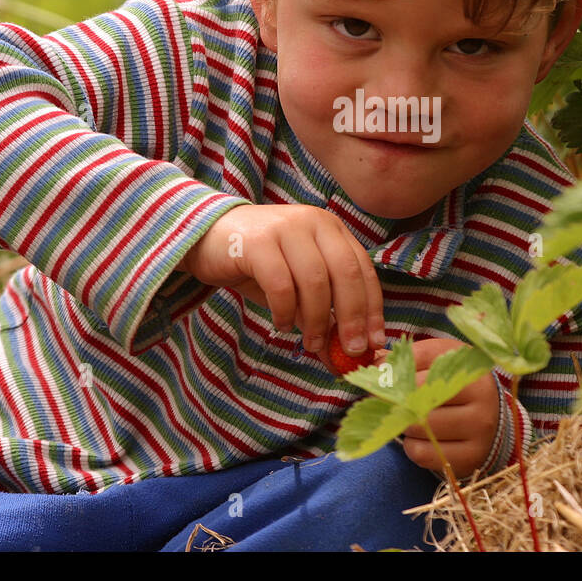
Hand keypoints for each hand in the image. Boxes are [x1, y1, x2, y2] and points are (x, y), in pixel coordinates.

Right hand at [180, 204, 386, 361]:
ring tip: (311, 343)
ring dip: (316, 320)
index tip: (374, 343)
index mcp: (331, 229)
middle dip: (351, 317)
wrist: (207, 239)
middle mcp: (314, 221)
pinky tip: (281, 324)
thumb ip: (323, 316)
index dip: (373, 309)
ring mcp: (286, 227)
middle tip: (349, 350)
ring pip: (315, 281)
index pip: (363, 270)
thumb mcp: (298, 289)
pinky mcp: (258, 240)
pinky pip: (281, 285)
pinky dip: (285, 311)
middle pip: (345, 274)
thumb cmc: (258, 265)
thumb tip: (345, 358)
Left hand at [398, 337, 500, 479]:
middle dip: (398, 405)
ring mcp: (480, 428)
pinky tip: (420, 438)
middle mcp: (482, 396)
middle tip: (395, 405)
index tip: (385, 382)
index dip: (394, 378)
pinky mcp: (472, 456)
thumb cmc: (452, 382)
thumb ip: (406, 359)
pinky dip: (413, 447)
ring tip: (412, 420)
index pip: (418, 370)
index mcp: (469, 365)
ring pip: (420, 428)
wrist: (488, 413)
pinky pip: (424, 454)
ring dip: (405, 426)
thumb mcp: (435, 361)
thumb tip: (378, 370)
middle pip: (418, 401)